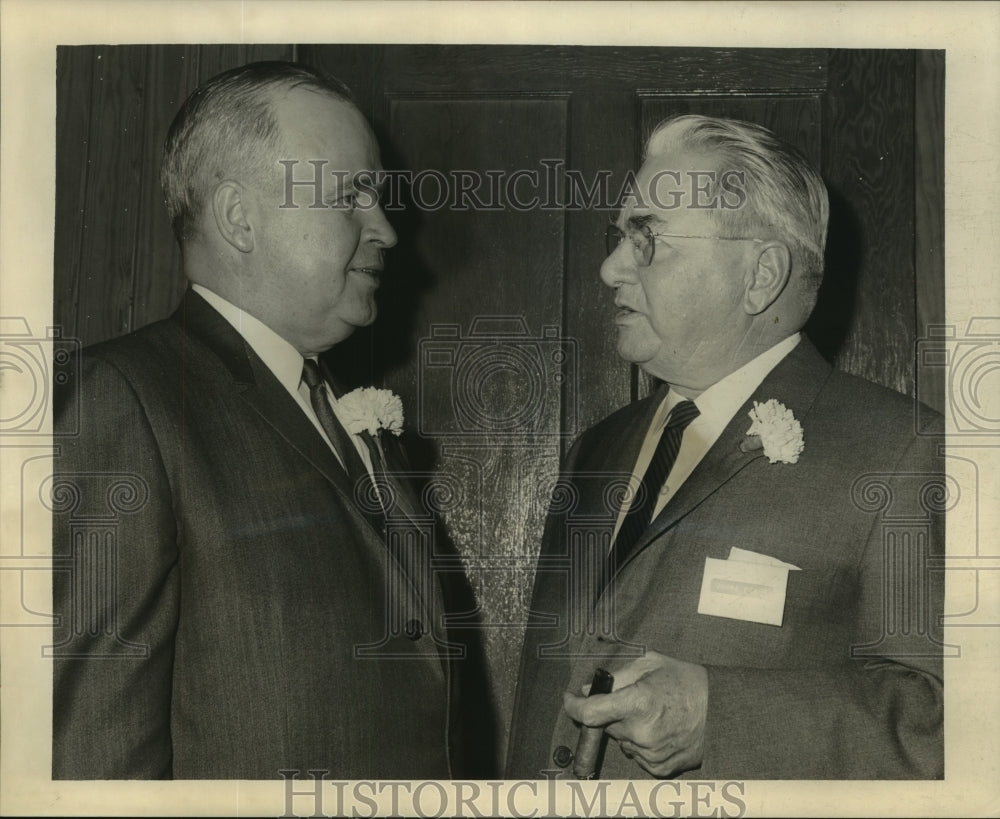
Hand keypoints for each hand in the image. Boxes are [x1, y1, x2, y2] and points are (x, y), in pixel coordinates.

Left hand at [562, 651, 707, 777]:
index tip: (570, 699)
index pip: (590, 712)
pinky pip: (636, 755)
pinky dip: (641, 744)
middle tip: (635, 700)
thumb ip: (617, 676)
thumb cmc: (687, 682)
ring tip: (654, 714)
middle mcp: (640, 732)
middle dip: (613, 712)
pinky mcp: (659, 768)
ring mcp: (650, 753)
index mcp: (637, 702)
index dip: (573, 706)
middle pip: (607, 724)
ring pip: (622, 740)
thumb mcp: (651, 664)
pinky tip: (660, 730)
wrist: (723, 711)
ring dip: (628, 728)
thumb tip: (588, 690)